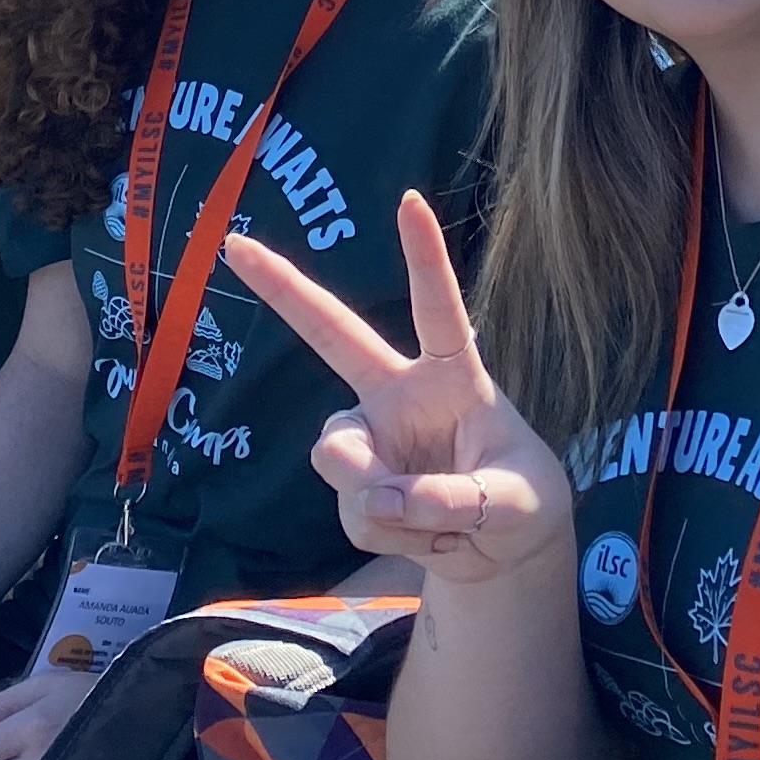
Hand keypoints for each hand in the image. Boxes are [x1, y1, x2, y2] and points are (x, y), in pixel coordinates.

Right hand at [223, 191, 571, 587]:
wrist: (503, 557)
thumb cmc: (523, 503)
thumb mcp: (515, 502)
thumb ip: (453, 498)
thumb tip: (381, 499)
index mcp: (453, 374)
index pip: (439, 310)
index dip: (425, 257)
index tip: (410, 202)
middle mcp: (398, 394)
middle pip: (333, 335)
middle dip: (283, 287)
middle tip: (236, 246)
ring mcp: (371, 439)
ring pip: (341, 456)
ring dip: (384, 502)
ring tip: (442, 527)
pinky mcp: (356, 487)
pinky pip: (356, 515)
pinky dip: (395, 538)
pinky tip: (430, 540)